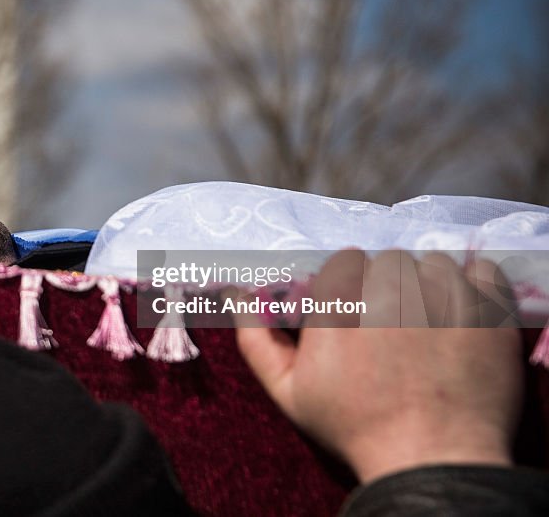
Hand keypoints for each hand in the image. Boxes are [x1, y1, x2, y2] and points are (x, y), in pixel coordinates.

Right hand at [234, 249, 523, 483]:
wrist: (430, 460)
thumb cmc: (353, 427)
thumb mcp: (288, 391)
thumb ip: (256, 338)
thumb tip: (236, 294)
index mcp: (338, 301)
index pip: (345, 262)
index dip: (351, 289)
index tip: (357, 316)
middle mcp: (388, 288)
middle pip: (388, 261)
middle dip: (389, 287)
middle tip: (393, 326)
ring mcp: (441, 295)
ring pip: (432, 263)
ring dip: (429, 285)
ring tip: (428, 326)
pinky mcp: (485, 309)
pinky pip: (481, 271)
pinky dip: (473, 284)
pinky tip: (460, 314)